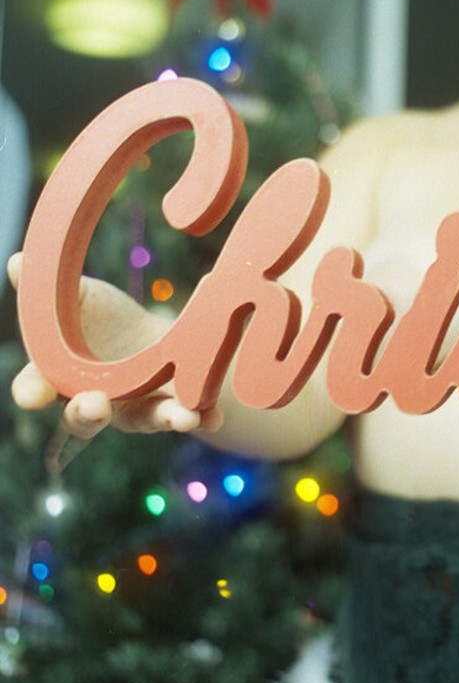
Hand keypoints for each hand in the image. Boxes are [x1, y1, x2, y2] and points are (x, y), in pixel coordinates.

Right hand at [7, 253, 222, 440]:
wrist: (155, 339)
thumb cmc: (105, 322)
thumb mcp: (79, 298)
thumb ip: (49, 289)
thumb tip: (15, 261)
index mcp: (62, 374)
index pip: (37, 387)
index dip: (32, 391)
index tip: (33, 394)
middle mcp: (95, 401)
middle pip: (83, 417)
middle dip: (87, 414)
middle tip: (95, 406)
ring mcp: (134, 410)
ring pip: (142, 421)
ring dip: (161, 420)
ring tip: (181, 417)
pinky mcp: (172, 409)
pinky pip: (185, 416)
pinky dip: (201, 417)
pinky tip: (214, 416)